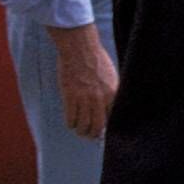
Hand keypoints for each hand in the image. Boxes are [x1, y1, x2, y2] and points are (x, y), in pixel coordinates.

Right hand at [51, 23, 117, 139]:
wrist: (80, 48)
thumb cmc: (95, 60)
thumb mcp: (111, 76)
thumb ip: (110, 92)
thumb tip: (108, 109)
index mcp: (113, 93)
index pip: (112, 119)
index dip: (107, 127)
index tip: (103, 131)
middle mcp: (100, 98)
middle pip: (98, 126)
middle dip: (93, 135)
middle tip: (89, 136)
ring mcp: (84, 98)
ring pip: (83, 125)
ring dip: (81, 131)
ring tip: (79, 130)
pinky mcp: (70, 96)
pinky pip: (70, 118)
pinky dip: (71, 123)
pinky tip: (71, 122)